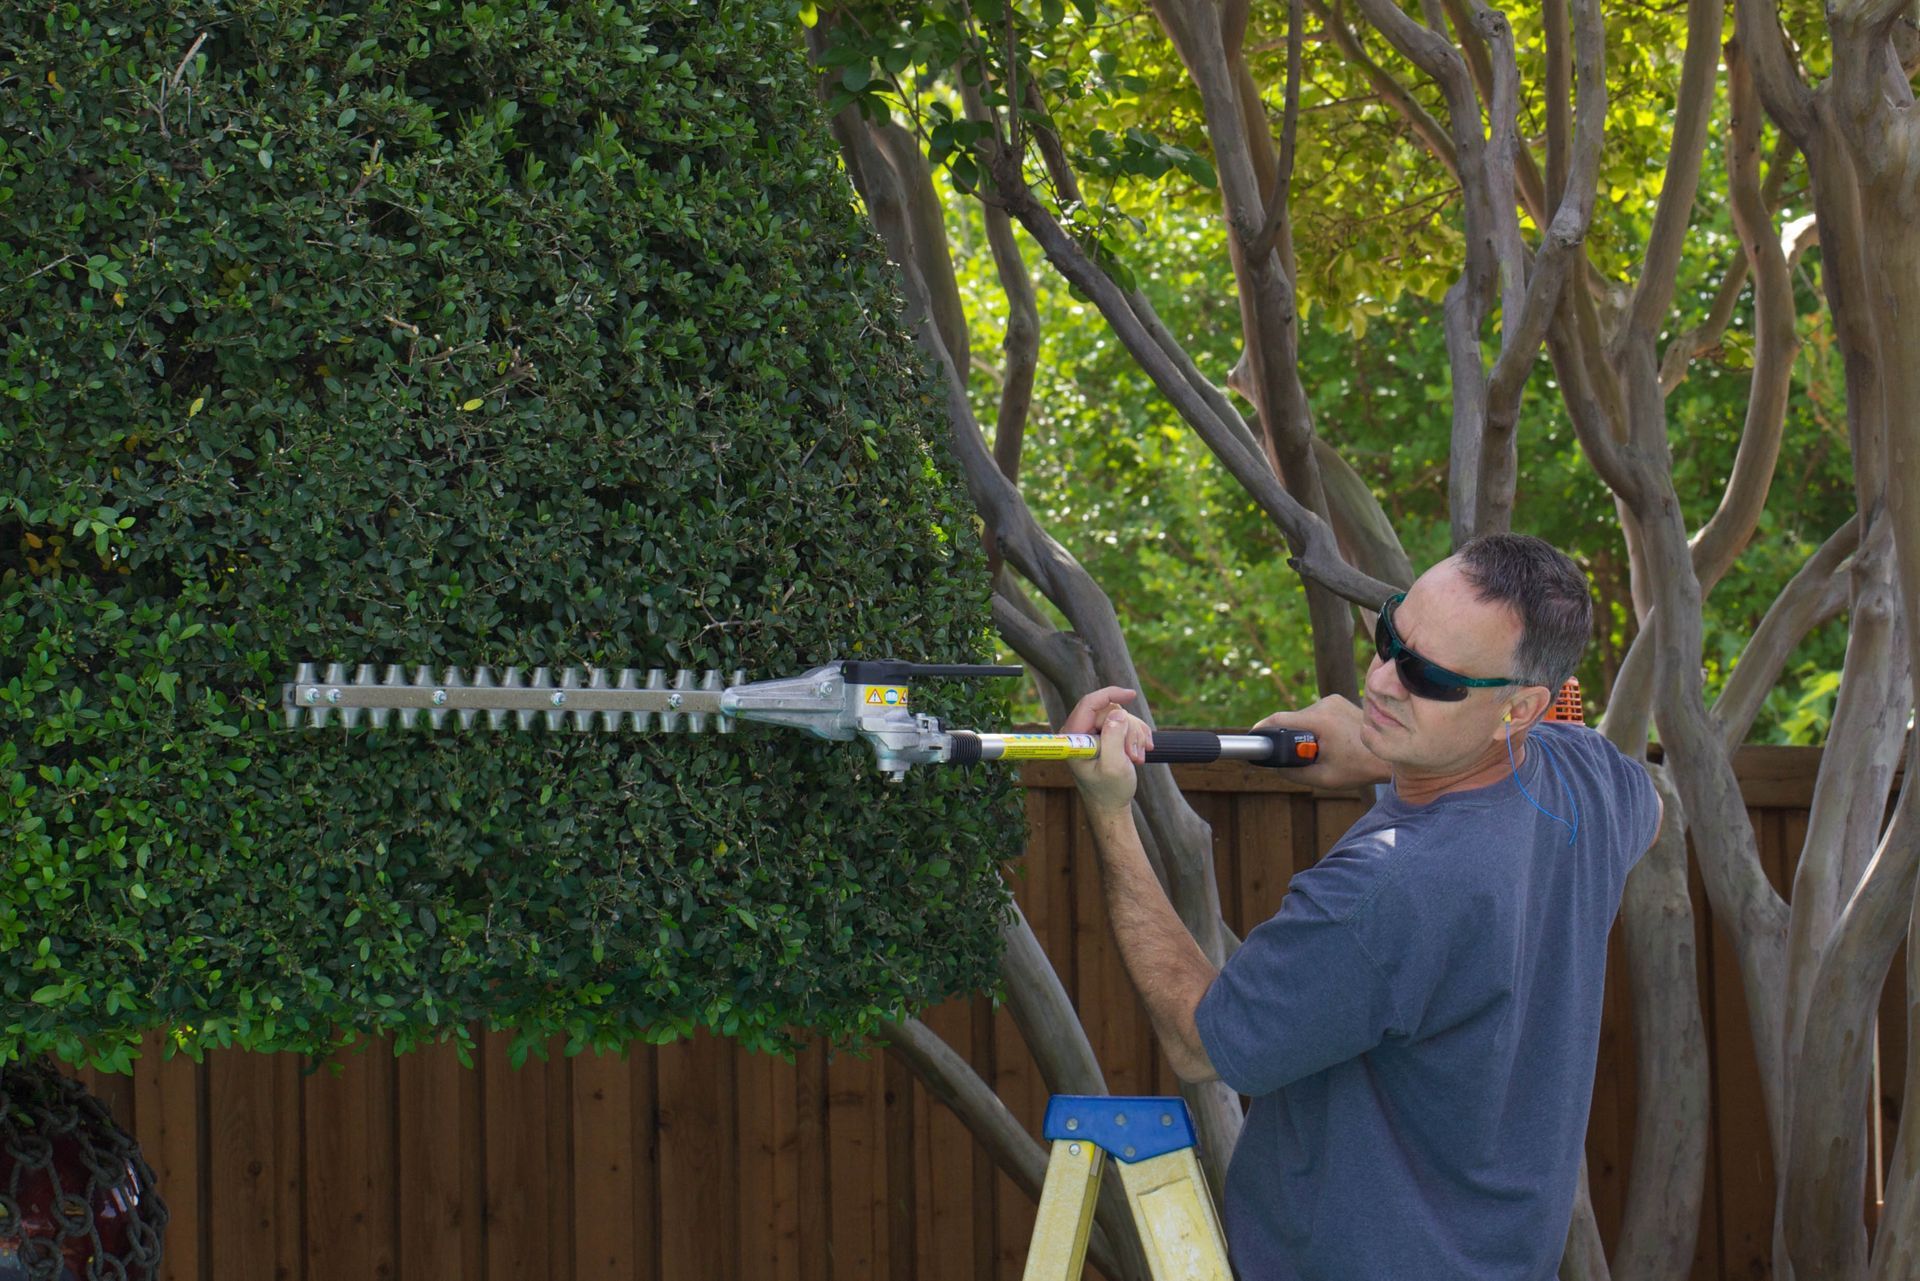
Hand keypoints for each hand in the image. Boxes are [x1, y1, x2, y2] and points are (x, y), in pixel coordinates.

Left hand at [1063, 686, 1153, 816]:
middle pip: (1110, 710)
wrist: (1111, 805)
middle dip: (1129, 730)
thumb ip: (1113, 738)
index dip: (1110, 694)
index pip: (1089, 704)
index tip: (1132, 694)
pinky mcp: (1105, 735)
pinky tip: (1141, 751)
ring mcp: (1093, 733)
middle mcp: (1080, 731)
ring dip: (1135, 736)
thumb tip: (1117, 713)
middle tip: (1135, 755)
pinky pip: (1126, 723)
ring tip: (1137, 758)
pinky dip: (1137, 736)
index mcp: (1073, 737)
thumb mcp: (1113, 766)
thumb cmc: (1109, 790)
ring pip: (1121, 716)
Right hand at [1253, 696, 1389, 788]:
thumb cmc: (1359, 768)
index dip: (1262, 729)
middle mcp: (1324, 705)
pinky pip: (1316, 714)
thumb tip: (1274, 765)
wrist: (1391, 754)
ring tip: (1323, 751)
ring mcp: (1333, 700)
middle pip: (1291, 719)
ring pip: (1303, 717)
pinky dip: (1316, 728)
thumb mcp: (1322, 777)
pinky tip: (1331, 741)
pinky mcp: (1338, 700)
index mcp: (1320, 721)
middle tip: (1299, 757)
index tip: (1254, 738)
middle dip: (1289, 738)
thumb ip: (1293, 772)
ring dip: (1304, 733)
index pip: (1279, 720)